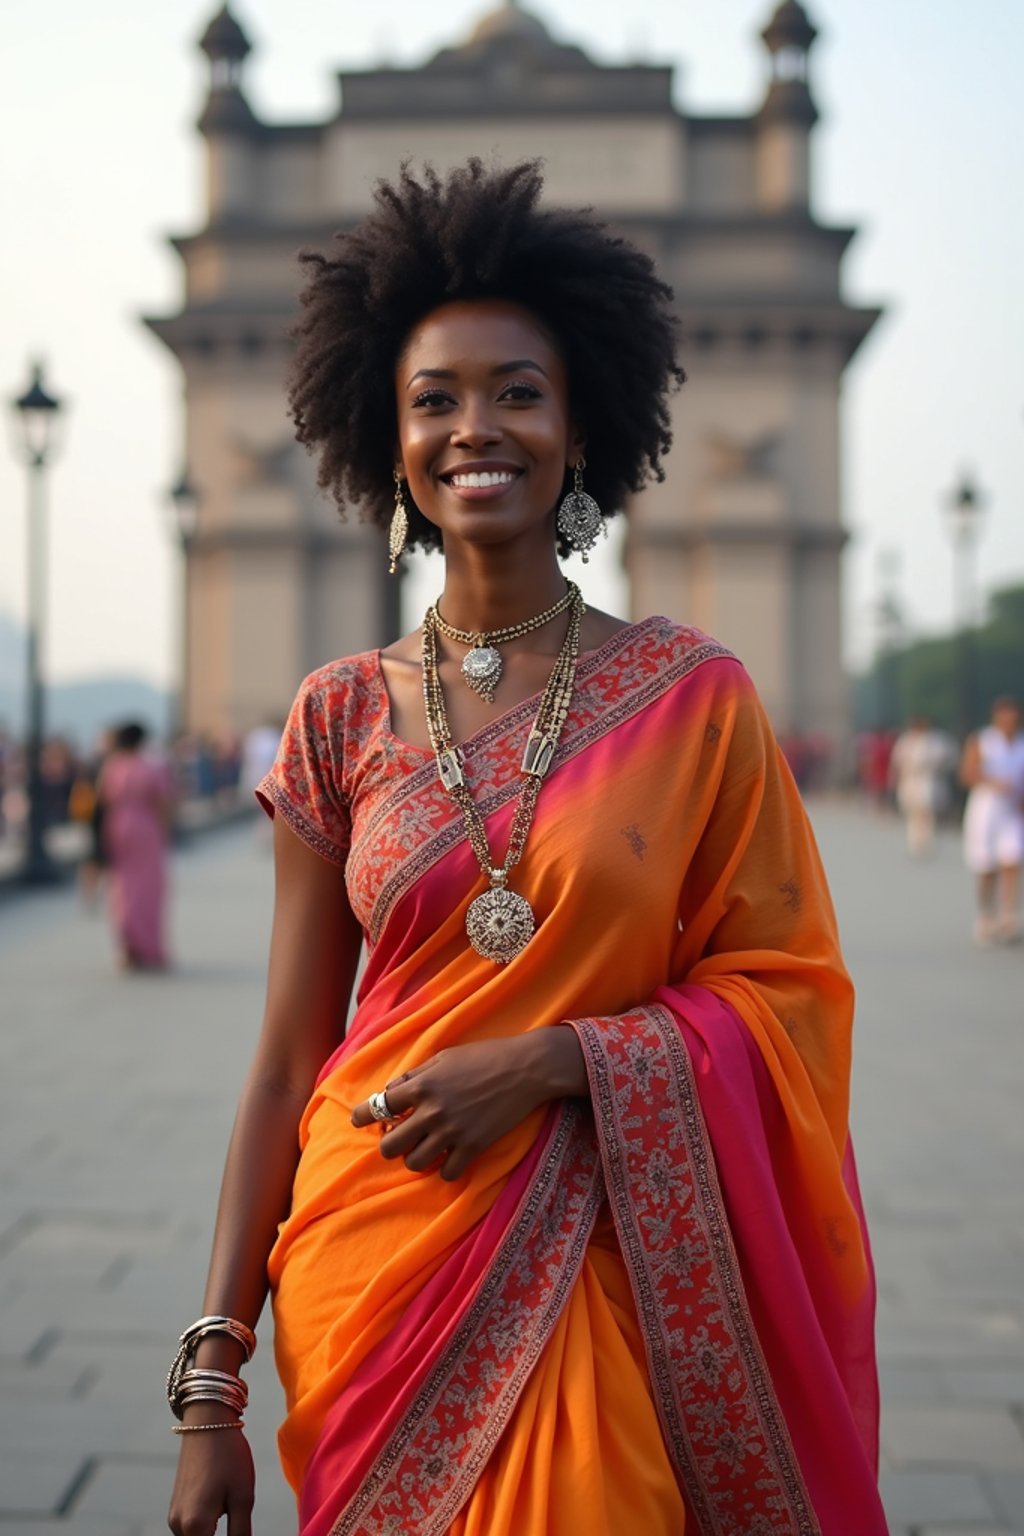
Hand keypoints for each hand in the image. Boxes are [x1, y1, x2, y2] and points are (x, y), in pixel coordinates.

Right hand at [168, 1424, 254, 1535]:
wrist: (208, 1423)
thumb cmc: (228, 1456)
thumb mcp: (243, 1498)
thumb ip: (241, 1534)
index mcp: (195, 1527)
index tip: (240, 1532)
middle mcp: (178, 1526)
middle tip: (238, 1523)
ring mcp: (174, 1517)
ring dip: (212, 1535)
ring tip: (231, 1512)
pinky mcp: (176, 1508)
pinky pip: (191, 1530)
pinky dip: (206, 1529)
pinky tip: (222, 1507)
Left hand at [351, 1030, 586, 1181]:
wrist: (525, 1068)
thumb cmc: (484, 1056)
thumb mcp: (444, 1057)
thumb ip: (415, 1076)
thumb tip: (391, 1092)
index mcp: (421, 1085)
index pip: (378, 1107)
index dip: (362, 1116)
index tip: (358, 1120)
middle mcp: (431, 1111)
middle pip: (390, 1145)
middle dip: (390, 1143)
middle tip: (399, 1137)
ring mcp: (452, 1132)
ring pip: (415, 1163)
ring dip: (416, 1157)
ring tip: (425, 1147)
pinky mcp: (473, 1146)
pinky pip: (447, 1173)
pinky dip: (445, 1168)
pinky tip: (450, 1158)